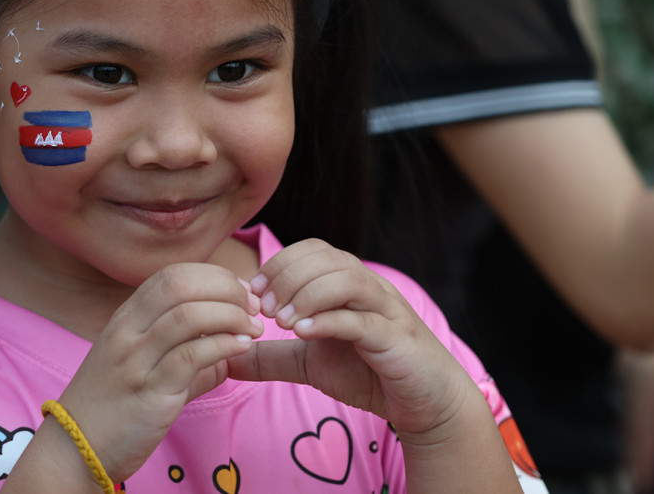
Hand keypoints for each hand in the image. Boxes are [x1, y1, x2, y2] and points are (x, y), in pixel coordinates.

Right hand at [57, 263, 263, 481]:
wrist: (74, 448)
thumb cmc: (112, 406)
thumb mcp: (140, 365)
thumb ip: (184, 352)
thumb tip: (229, 348)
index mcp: (125, 318)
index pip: (172, 274)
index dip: (213, 276)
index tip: (240, 292)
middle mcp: (127, 331)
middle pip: (180, 285)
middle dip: (225, 289)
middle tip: (253, 307)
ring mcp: (135, 360)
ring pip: (188, 316)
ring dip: (231, 316)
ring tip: (253, 329)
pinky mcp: (149, 392)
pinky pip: (191, 356)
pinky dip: (223, 346)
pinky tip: (241, 350)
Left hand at [226, 239, 476, 440]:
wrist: (426, 405)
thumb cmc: (369, 374)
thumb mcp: (309, 363)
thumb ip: (271, 358)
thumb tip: (227, 358)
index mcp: (348, 284)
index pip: (312, 250)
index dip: (279, 264)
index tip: (252, 292)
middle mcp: (369, 288)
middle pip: (327, 257)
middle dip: (288, 277)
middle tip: (264, 310)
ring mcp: (387, 311)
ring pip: (348, 279)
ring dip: (308, 295)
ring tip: (281, 322)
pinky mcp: (398, 340)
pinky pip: (364, 320)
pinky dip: (330, 321)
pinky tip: (304, 333)